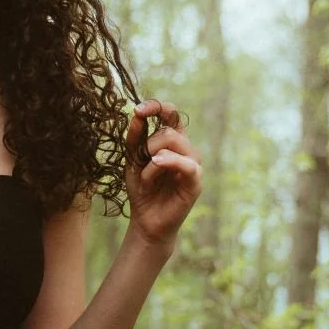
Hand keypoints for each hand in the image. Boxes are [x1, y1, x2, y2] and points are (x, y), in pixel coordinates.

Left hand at [125, 98, 202, 246]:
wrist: (146, 221)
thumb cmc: (141, 190)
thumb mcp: (132, 160)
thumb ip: (135, 137)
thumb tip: (136, 114)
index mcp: (173, 141)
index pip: (171, 113)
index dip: (157, 107)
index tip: (138, 110)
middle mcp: (186, 149)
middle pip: (169, 129)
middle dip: (148, 144)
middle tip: (140, 164)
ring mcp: (193, 164)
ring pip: (174, 142)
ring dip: (152, 158)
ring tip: (146, 178)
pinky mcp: (196, 181)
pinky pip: (186, 164)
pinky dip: (166, 164)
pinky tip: (154, 169)